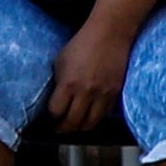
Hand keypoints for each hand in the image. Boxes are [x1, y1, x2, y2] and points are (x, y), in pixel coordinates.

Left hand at [45, 16, 134, 136]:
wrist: (109, 36)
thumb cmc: (81, 45)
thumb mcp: (61, 61)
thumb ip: (58, 81)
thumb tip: (54, 98)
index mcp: (68, 83)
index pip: (56, 111)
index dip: (52, 116)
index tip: (50, 117)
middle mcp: (86, 93)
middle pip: (73, 122)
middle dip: (64, 128)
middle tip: (60, 129)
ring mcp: (102, 95)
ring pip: (91, 123)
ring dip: (81, 128)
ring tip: (75, 126)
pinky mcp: (115, 95)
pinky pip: (104, 115)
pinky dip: (95, 119)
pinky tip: (89, 116)